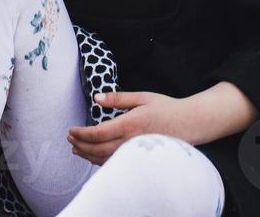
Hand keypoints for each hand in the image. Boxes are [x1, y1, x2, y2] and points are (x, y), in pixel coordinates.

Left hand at [66, 91, 192, 164]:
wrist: (189, 124)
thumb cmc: (166, 107)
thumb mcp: (142, 97)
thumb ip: (118, 99)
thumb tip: (96, 98)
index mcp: (130, 124)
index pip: (98, 133)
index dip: (81, 134)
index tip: (71, 130)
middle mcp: (131, 141)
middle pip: (98, 150)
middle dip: (81, 146)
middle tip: (70, 140)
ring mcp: (136, 152)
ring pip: (106, 160)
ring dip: (88, 156)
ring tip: (77, 150)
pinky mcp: (140, 158)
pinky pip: (116, 163)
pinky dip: (101, 161)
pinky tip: (95, 157)